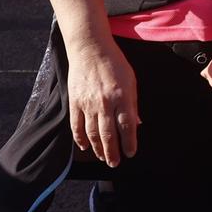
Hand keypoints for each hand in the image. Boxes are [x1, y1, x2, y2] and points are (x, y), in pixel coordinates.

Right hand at [66, 35, 138, 168]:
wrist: (89, 48)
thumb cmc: (114, 63)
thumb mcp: (131, 80)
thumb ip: (133, 103)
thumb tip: (137, 124)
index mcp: (122, 96)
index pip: (127, 125)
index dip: (129, 142)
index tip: (131, 153)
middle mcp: (105, 102)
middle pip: (108, 133)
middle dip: (112, 152)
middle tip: (115, 163)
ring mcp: (88, 103)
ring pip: (92, 133)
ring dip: (98, 148)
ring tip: (103, 158)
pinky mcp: (74, 101)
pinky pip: (76, 125)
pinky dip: (80, 138)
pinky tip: (85, 146)